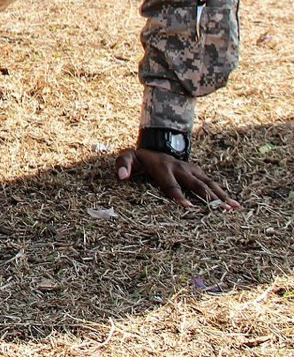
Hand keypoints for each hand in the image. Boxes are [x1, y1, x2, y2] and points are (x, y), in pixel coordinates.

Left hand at [115, 147, 239, 209]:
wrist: (153, 146)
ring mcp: (191, 169)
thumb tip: (121, 176)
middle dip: (208, 198)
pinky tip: (235, 206)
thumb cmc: (138, 158)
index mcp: (163, 168)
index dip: (179, 196)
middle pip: (196, 185)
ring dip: (221, 196)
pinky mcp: (197, 171)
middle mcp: (181, 168)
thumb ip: (123, 165)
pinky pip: (212, 183)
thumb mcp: (126, 157)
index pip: (172, 185)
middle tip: (221, 210)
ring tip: (234, 209)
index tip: (189, 208)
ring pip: (208, 184)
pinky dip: (224, 194)